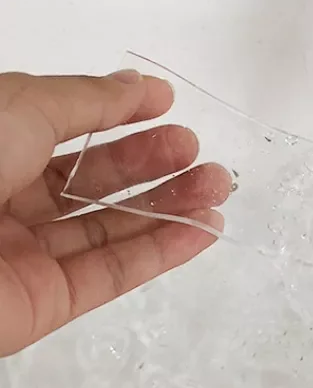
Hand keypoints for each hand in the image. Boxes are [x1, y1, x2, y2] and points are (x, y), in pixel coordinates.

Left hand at [0, 70, 231, 356]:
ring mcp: (27, 254)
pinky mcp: (46, 303)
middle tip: (197, 149)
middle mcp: (8, 200)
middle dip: (152, 162)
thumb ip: (90, 100)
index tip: (166, 103)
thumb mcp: (22, 107)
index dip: (119, 115)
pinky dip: (164, 251)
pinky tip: (205, 229)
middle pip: (95, 181)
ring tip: (218, 185)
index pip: (68, 129)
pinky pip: (113, 273)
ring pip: (111, 227)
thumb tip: (140, 84)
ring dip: (170, 206)